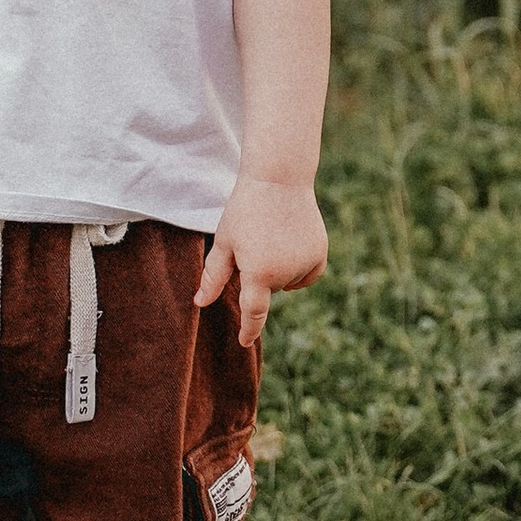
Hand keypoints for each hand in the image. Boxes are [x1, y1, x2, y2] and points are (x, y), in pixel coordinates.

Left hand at [195, 171, 326, 349]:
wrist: (279, 178)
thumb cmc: (245, 209)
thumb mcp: (224, 242)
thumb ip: (213, 277)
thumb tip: (200, 304)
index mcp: (259, 274)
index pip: (254, 314)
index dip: (249, 330)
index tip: (245, 342)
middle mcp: (286, 274)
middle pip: (267, 290)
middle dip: (258, 275)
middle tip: (254, 242)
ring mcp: (306, 264)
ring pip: (288, 282)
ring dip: (278, 271)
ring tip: (272, 237)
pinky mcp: (320, 254)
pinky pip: (307, 274)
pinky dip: (298, 267)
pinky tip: (289, 244)